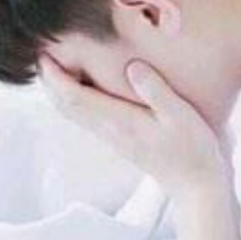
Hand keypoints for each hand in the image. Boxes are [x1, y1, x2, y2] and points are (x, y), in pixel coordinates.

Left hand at [37, 53, 228, 197]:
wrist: (197, 187)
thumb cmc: (193, 150)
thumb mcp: (180, 116)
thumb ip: (155, 90)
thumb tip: (132, 65)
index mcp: (120, 121)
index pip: (74, 97)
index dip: (55, 76)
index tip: (43, 53)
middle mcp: (110, 130)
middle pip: (66, 105)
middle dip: (50, 80)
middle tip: (43, 52)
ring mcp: (114, 137)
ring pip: (75, 112)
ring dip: (61, 90)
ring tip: (59, 64)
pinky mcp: (122, 140)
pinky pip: (89, 117)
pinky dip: (78, 99)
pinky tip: (88, 86)